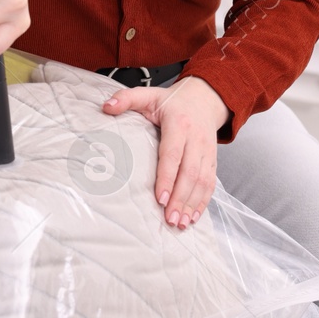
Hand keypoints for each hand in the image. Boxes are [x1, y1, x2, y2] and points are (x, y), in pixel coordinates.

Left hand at [102, 76, 227, 229]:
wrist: (204, 99)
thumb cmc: (172, 101)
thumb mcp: (148, 94)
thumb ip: (127, 99)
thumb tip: (106, 106)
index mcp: (179, 124)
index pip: (173, 154)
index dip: (168, 177)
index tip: (160, 198)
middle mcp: (196, 139)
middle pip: (190, 173)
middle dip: (180, 198)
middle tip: (170, 219)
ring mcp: (207, 151)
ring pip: (203, 181)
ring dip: (192, 204)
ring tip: (180, 223)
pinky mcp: (212, 160)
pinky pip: (211, 183)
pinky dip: (203, 202)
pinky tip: (194, 216)